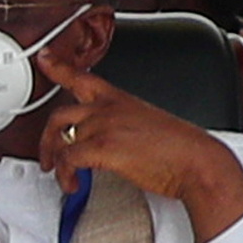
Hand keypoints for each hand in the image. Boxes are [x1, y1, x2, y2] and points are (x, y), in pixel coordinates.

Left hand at [26, 29, 242, 230]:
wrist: (198, 163)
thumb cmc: (180, 149)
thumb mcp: (148, 123)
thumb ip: (122, 124)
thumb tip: (110, 139)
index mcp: (120, 99)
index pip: (82, 77)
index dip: (58, 66)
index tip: (44, 57)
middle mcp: (107, 109)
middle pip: (59, 114)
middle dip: (46, 138)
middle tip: (47, 154)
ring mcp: (103, 126)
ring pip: (60, 140)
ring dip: (58, 163)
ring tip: (64, 176)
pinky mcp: (101, 147)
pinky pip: (67, 160)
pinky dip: (65, 176)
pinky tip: (74, 185)